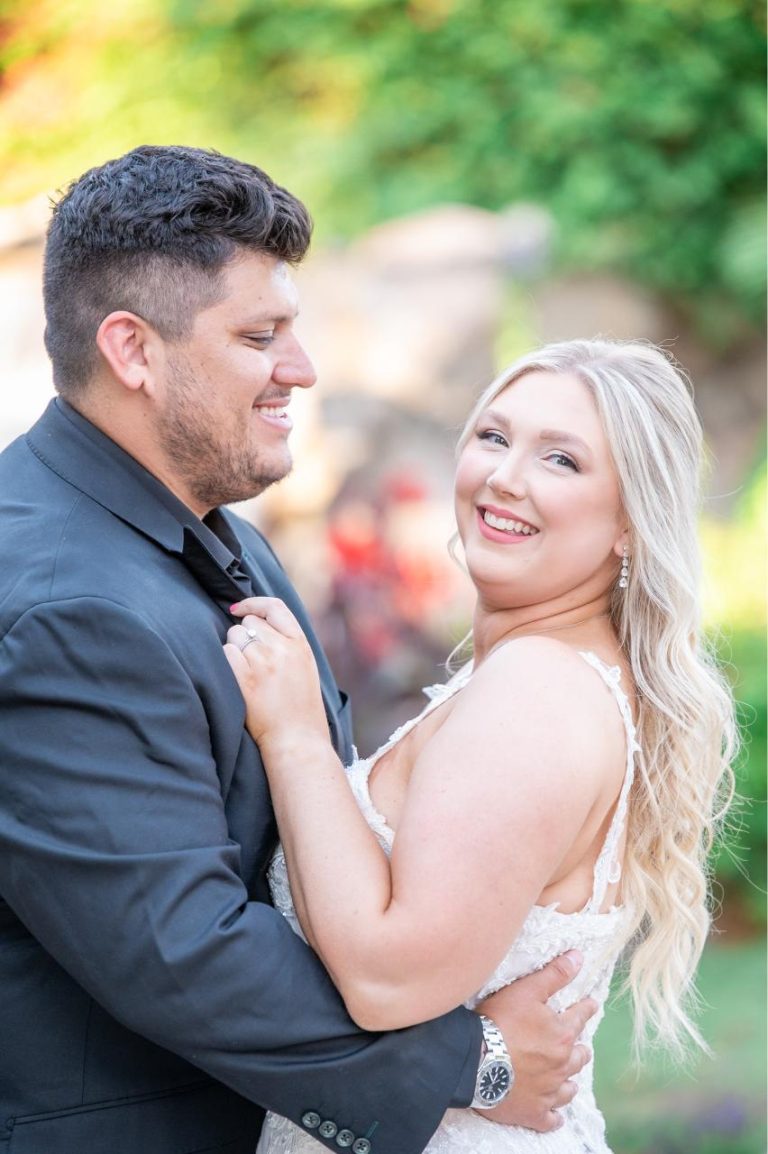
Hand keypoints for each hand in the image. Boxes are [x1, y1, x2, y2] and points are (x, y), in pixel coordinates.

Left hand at [225, 598, 327, 746]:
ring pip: (234, 637)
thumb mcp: (304, 666)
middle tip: (251, 661)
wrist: (297, 739)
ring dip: (235, 649)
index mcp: (300, 644)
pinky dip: (227, 661)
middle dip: (245, 636)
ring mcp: (263, 663)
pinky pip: (226, 653)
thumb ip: (287, 642)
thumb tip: (258, 623)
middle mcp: (282, 648)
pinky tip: (236, 678)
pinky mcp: (245, 678)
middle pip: (249, 623)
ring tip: (247, 673)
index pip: (274, 607)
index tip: (238, 609)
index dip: (253, 603)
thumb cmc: (299, 707)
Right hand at [474, 951, 595, 1131]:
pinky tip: (556, 1115)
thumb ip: (554, 975)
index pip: (579, 1017)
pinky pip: (551, 1118)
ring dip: (570, 1081)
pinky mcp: (533, 1112)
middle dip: (580, 1048)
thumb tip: (579, 957)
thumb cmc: (499, 1022)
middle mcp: (560, 1065)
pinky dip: (554, 1115)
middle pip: (579, 1056)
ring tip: (571, 1078)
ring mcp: (548, 1091)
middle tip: (580, 1045)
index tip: (591, 1004)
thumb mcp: (526, 991)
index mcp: (561, 1035)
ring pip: (568, 1087)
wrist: (476, 1061)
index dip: (585, 1008)